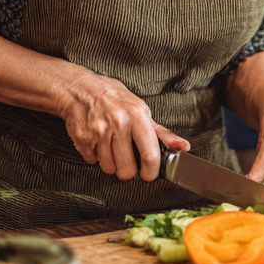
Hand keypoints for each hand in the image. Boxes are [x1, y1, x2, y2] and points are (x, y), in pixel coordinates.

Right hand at [57, 70, 188, 180]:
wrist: (79, 89)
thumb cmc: (113, 98)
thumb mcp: (141, 109)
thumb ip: (161, 132)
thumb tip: (183, 146)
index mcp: (137, 116)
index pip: (149, 154)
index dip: (151, 171)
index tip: (149, 174)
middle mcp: (118, 124)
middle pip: (127, 169)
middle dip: (129, 170)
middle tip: (128, 159)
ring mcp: (98, 132)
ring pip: (109, 168)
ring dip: (111, 164)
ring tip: (111, 147)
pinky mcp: (82, 139)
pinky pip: (92, 161)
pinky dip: (96, 156)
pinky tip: (98, 142)